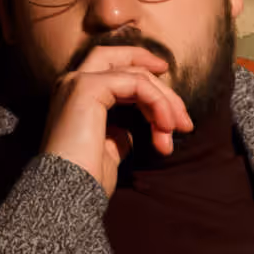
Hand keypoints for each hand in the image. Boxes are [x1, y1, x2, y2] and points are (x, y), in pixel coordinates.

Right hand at [39, 44, 191, 192]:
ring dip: (164, 101)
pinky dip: (157, 102)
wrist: (69, 193)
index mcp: (76, 95)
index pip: (114, 69)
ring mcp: (77, 82)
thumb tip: (137, 126)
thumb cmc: (87, 177)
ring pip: (135, 74)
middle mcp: (72, 82)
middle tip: (184, 118)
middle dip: (160, 84)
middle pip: (123, 60)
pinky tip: (164, 127)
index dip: (145, 74)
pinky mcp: (87, 88)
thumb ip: (120, 130)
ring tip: (176, 130)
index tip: (172, 99)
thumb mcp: (110, 148)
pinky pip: (135, 84)